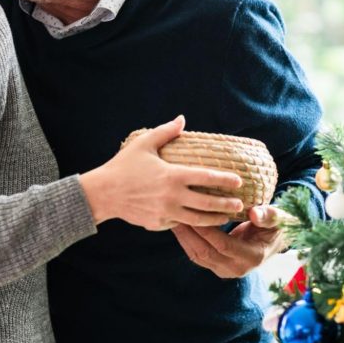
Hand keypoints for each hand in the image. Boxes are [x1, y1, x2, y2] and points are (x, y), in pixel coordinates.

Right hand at [79, 116, 245, 230]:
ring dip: (214, 218)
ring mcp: (166, 212)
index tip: (238, 181)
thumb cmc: (123, 166)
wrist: (103, 193)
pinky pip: (179, 223)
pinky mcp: (158, 223)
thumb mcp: (144, 144)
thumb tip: (182, 119)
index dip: (225, 180)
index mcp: (173, 175)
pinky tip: (200, 221)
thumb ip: (166, 132)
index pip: (206, 178)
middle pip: (207, 203)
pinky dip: (191, 222)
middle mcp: (172, 196)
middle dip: (226, 204)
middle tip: (240, 204)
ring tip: (226, 217)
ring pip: (197, 219)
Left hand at [171, 205, 291, 277]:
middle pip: (206, 252)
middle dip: (189, 233)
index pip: (223, 245)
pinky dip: (186, 241)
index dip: (207, 230)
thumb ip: (268, 216)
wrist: (274, 242)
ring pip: (198, 256)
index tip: (193, 212)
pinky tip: (178, 225)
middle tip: (175, 213)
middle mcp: (237, 268)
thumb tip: (255, 213)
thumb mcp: (279, 219)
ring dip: (184, 237)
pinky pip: (197, 255)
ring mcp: (225, 270)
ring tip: (172, 218)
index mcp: (252, 257)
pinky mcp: (216, 267)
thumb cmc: (276, 226)